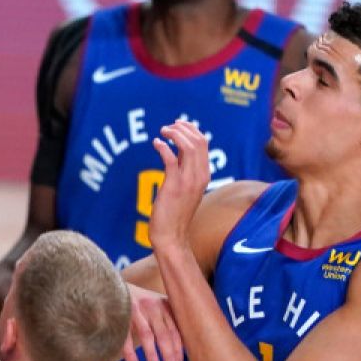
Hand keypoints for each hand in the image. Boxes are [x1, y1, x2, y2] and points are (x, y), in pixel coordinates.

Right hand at [122, 284, 183, 360]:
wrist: (111, 283)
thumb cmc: (136, 299)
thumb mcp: (154, 304)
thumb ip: (165, 319)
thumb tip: (179, 348)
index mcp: (163, 305)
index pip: (175, 331)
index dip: (178, 351)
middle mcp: (151, 306)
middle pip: (164, 335)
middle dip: (168, 356)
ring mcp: (135, 309)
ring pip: (147, 336)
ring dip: (152, 355)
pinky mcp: (120, 314)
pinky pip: (125, 337)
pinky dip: (130, 353)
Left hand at [149, 121, 210, 251]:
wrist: (172, 236)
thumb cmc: (175, 213)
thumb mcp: (185, 188)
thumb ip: (184, 170)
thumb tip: (178, 151)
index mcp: (204, 175)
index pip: (203, 144)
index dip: (191, 130)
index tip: (178, 124)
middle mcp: (200, 176)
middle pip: (198, 141)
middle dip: (183, 128)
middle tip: (168, 126)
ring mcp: (188, 181)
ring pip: (188, 147)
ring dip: (174, 134)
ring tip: (162, 132)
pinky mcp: (174, 186)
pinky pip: (171, 160)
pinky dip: (163, 147)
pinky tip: (156, 143)